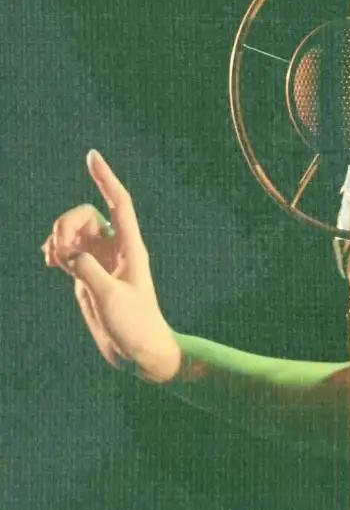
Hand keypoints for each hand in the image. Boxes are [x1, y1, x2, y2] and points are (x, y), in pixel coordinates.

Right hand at [42, 151, 180, 378]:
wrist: (140, 353)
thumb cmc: (135, 325)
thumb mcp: (110, 297)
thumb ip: (87, 269)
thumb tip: (67, 254)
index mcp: (130, 247)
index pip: (118, 203)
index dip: (105, 179)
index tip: (92, 156)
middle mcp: (115, 249)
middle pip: (85, 217)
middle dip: (67, 224)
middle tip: (58, 249)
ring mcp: (100, 262)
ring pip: (74, 234)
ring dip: (58, 238)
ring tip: (52, 259)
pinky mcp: (88, 277)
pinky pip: (68, 253)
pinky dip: (56, 252)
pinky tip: (49, 260)